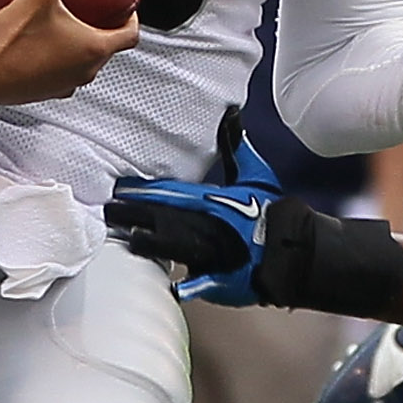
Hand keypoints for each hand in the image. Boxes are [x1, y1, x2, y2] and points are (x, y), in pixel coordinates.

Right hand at [0, 0, 140, 104]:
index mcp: (93, 49)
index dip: (131, 20)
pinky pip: (59, 75)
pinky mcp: (43, 92)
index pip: (130, 36)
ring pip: (83, 65)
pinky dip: (58, 60)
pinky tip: (40, 46)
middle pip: (107, 50)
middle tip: (96, 15)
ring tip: (68, 28)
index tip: (125, 10)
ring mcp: (64, 85)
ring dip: (80, 47)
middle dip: (104, 31)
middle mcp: (84, 72)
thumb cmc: (12, 40)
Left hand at [105, 144, 286, 305]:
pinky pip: (195, 283)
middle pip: (160, 219)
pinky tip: (170, 288)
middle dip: (132, 214)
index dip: (143, 191)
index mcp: (210, 202)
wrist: (294, 249)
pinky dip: (186, 286)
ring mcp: (207, 256)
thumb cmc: (273, 211)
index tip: (120, 187)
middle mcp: (202, 227)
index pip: (168, 194)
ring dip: (145, 242)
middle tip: (108, 209)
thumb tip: (231, 113)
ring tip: (124, 237)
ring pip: (168, 248)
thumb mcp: (255, 174)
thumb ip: (237, 147)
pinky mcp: (216, 281)